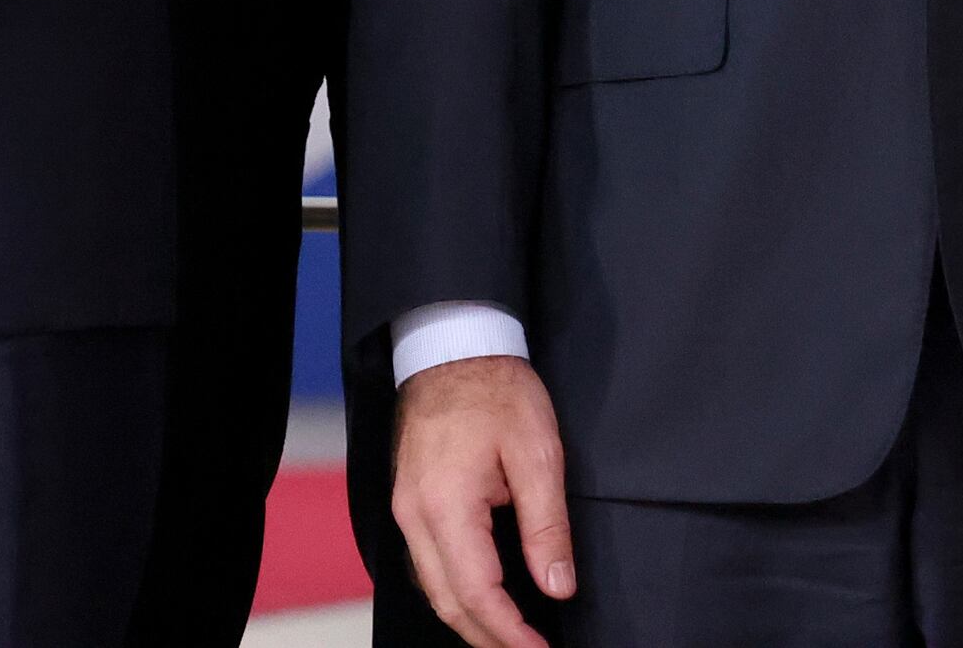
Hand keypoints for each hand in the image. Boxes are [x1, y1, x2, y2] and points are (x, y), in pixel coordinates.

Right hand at [389, 353, 576, 647]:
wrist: (453, 344)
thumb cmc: (496, 389)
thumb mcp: (538, 452)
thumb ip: (547, 525)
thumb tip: (557, 585)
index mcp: (445, 505)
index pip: (477, 593)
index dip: (510, 633)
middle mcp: (414, 515)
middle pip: (447, 601)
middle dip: (489, 637)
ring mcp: (405, 508)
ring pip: (432, 587)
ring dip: (470, 618)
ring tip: (512, 635)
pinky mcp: (409, 501)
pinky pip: (426, 563)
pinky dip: (455, 590)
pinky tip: (483, 597)